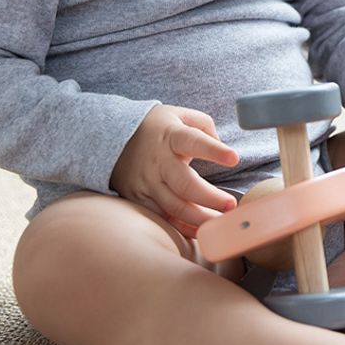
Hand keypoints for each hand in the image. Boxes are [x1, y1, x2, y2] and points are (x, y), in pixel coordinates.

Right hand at [111, 104, 238, 237]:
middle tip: (231, 205)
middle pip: (185, 184)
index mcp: (171, 136)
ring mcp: (147, 182)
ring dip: (201, 218)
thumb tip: (222, 147)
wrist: (110, 137)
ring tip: (221, 221)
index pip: (194, 141)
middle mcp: (158, 161)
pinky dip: (182, 227)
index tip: (234, 158)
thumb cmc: (155, 127)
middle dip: (210, 197)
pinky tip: (201, 230)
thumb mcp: (178, 114)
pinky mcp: (139, 198)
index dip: (214, 150)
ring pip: (175, 207)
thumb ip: (205, 125)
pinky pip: (163, 217)